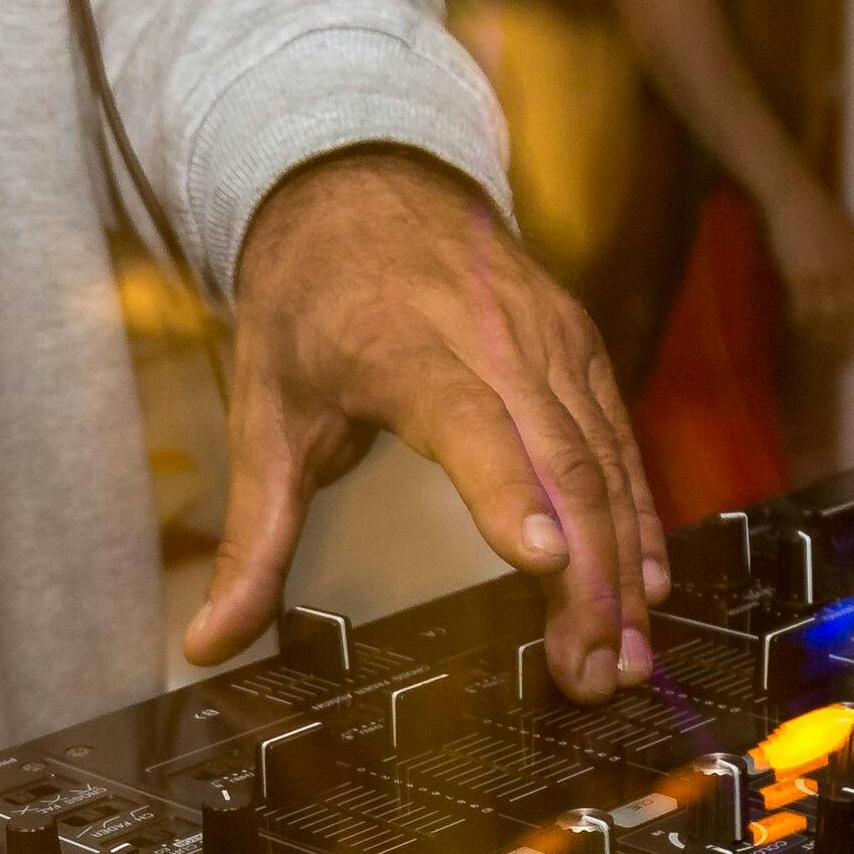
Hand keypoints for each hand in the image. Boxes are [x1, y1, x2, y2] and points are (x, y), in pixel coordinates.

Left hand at [182, 148, 663, 701]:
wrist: (360, 182)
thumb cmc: (307, 304)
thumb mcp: (263, 415)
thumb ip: (251, 539)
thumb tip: (206, 643)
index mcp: (402, 344)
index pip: (467, 421)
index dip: (507, 492)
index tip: (542, 564)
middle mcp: (490, 335)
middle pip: (557, 460)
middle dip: (586, 576)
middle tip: (595, 672)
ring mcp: (546, 337)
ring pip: (600, 459)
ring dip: (622, 564)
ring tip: (626, 656)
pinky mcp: (579, 346)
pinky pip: (618, 440)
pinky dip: (638, 516)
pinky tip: (647, 585)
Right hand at [758, 173, 853, 365]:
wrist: (794, 196)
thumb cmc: (819, 210)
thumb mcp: (847, 230)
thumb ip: (853, 256)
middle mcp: (847, 270)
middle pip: (851, 314)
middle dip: (847, 338)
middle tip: (843, 356)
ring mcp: (823, 275)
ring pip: (827, 317)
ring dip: (824, 336)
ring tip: (820, 348)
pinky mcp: (800, 276)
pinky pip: (803, 309)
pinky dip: (802, 321)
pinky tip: (799, 327)